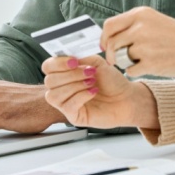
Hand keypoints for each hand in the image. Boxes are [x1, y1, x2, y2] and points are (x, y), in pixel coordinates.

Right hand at [42, 55, 158, 129]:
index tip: (74, 61)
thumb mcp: (97, 63)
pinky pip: (68, 106)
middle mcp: (62, 88)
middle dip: (70, 75)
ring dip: (74, 86)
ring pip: (54, 95)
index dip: (58, 63)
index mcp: (65, 74)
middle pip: (49, 81)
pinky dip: (81, 96)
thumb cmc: (112, 81)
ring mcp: (66, 104)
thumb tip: (69, 58)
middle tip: (89, 72)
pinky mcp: (74, 116)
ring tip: (91, 82)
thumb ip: (82, 58)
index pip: (47, 67)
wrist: (126, 98)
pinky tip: (93, 92)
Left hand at [100, 6, 174, 76]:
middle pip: (112, 43)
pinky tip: (151, 67)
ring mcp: (145, 46)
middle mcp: (140, 28)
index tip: (106, 46)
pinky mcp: (150, 63)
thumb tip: (109, 39)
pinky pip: (130, 71)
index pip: (109, 25)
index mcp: (141, 14)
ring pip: (121, 58)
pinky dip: (137, 72)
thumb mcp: (155, 21)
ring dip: (129, 62)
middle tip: (119, 59)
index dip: (104, 38)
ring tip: (147, 58)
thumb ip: (133, 27)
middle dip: (113, 54)